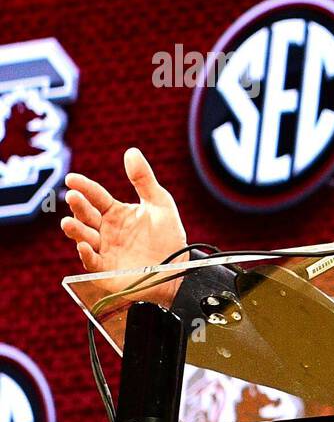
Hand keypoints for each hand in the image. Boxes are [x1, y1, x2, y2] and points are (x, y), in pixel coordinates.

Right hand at [60, 148, 188, 307]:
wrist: (177, 268)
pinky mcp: (106, 269)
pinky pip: (92, 262)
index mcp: (115, 213)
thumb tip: (131, 152)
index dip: (84, 187)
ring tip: (68, 222)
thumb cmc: (168, 237)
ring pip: (84, 237)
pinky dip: (87, 254)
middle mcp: (105, 230)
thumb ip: (144, 180)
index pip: (96, 196)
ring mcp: (104, 249)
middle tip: (73, 197)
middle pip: (86, 215)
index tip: (71, 178)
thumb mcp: (160, 204)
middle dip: (78, 206)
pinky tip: (85, 246)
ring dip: (76, 230)